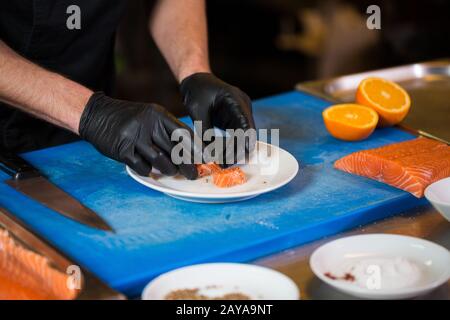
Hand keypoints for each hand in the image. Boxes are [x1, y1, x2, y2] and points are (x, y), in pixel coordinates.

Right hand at [79, 92, 198, 179]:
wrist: (97, 115)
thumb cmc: (129, 118)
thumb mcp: (150, 116)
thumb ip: (167, 130)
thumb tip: (188, 150)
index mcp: (158, 115)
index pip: (184, 134)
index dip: (196, 149)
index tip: (205, 160)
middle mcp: (149, 125)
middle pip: (175, 149)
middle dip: (188, 165)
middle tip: (194, 174)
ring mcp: (135, 137)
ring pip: (161, 160)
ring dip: (170, 170)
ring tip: (173, 173)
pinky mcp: (123, 150)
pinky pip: (142, 166)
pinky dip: (149, 171)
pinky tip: (151, 170)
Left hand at [180, 73, 255, 163]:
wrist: (196, 79)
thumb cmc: (196, 91)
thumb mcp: (198, 111)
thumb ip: (204, 132)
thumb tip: (209, 154)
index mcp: (236, 99)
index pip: (245, 124)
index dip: (243, 142)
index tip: (237, 157)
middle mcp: (243, 106)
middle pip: (247, 132)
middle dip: (238, 150)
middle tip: (226, 164)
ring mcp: (241, 112)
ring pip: (244, 136)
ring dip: (235, 150)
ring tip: (223, 163)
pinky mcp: (235, 118)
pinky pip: (237, 134)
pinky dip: (231, 146)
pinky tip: (222, 156)